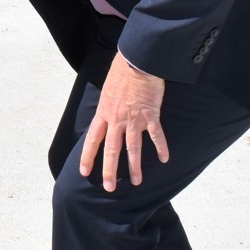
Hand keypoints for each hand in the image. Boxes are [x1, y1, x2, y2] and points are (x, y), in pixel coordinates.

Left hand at [80, 52, 168, 191]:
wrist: (136, 61)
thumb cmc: (121, 71)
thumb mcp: (106, 89)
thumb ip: (107, 105)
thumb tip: (106, 112)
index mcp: (103, 113)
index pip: (92, 140)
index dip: (88, 157)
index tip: (84, 172)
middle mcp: (116, 119)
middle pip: (111, 150)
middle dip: (109, 171)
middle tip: (110, 188)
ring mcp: (134, 119)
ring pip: (133, 148)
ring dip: (135, 167)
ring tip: (137, 182)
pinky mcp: (150, 115)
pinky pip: (156, 136)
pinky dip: (161, 148)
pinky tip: (165, 159)